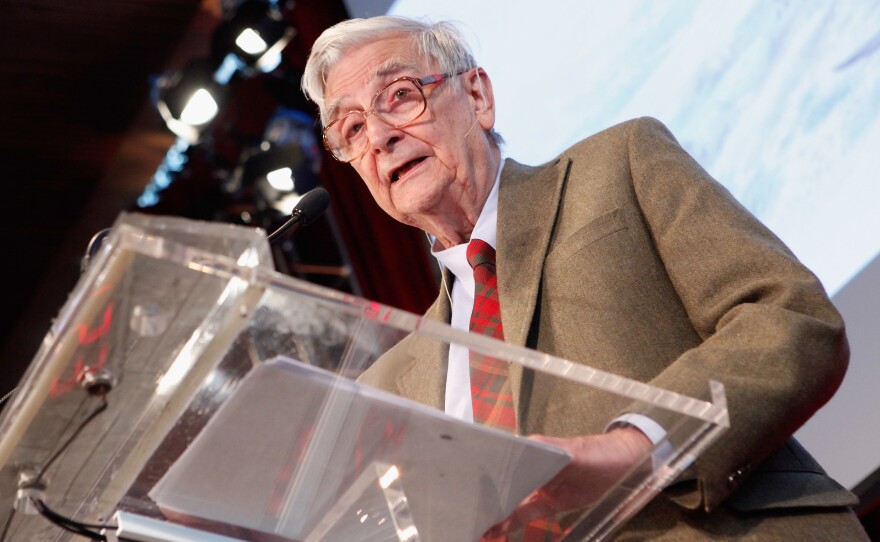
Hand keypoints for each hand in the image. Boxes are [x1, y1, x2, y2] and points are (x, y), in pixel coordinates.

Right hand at [483, 427, 652, 538]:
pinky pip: (525, 512)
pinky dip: (510, 522)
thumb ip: (550, 461)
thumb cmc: (600, 454)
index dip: (487, 478)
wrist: (627, 464)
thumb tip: (527, 460)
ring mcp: (538, 484)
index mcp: (531, 449)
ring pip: (511, 501)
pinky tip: (496, 531)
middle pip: (503, 484)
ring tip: (478, 528)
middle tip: (469, 515)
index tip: (471, 491)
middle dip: (486, 499)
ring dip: (495, 514)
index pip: (502, 463)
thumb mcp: (574, 456)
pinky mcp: (548, 501)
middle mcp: (530, 465)